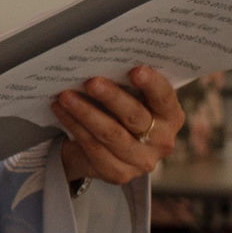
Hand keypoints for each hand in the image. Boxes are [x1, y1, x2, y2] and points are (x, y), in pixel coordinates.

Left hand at [56, 65, 184, 186]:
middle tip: (90, 81)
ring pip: (110, 134)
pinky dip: (74, 126)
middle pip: (135, 117)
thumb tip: (104, 59)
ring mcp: (142, 161)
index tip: (135, 70)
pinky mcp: (118, 173)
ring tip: (65, 96)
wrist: (106, 153)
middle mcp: (162, 141)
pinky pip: (93, 147)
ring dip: (85, 112)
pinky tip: (60, 111)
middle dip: (111, 97)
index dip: (152, 84)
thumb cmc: (120, 115)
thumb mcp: (133, 100)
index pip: (164, 98)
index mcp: (171, 117)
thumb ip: (128, 85)